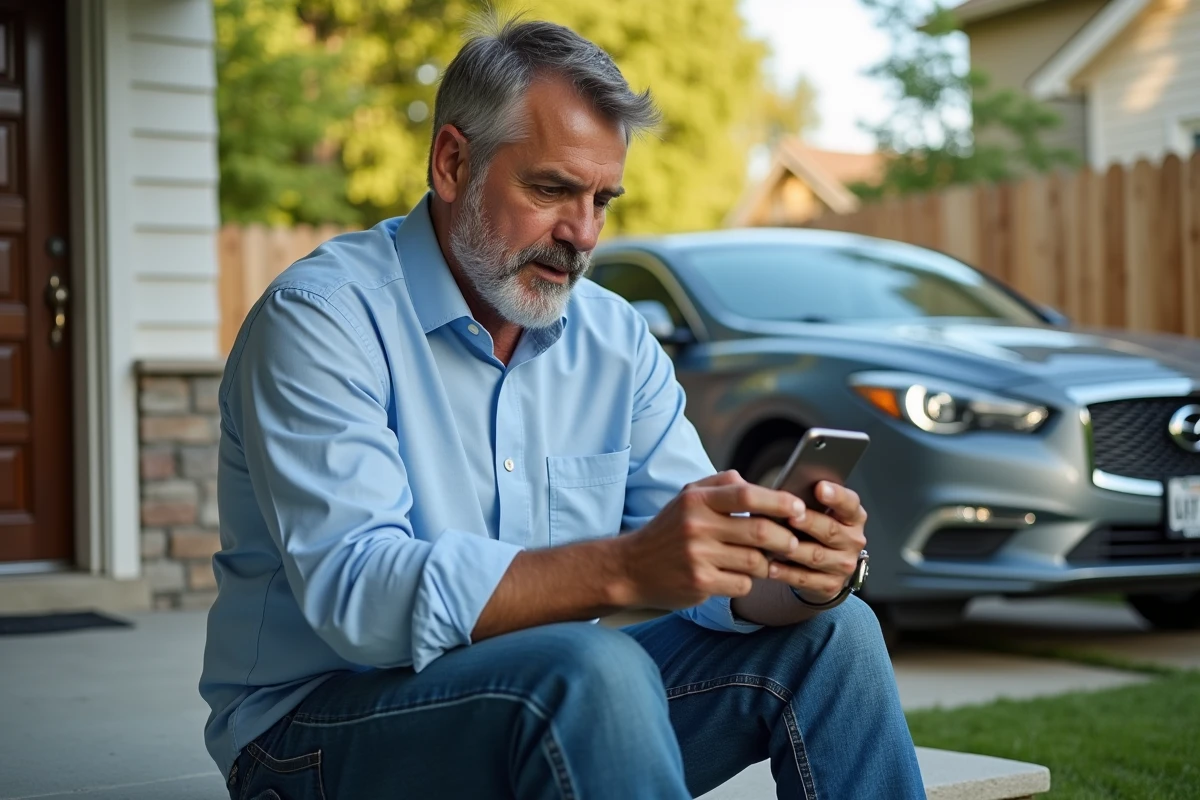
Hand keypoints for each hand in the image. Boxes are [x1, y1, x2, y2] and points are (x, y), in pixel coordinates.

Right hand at [614, 471, 809, 609]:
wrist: (630, 567)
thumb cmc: (668, 530)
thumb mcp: (687, 498)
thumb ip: (720, 484)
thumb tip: (756, 483)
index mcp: (696, 500)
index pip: (746, 495)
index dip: (778, 501)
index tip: (799, 508)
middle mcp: (696, 526)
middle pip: (758, 531)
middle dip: (784, 538)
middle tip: (792, 542)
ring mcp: (697, 556)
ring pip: (755, 561)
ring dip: (766, 564)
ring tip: (760, 561)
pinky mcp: (699, 583)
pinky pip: (742, 584)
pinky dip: (746, 582)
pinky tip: (735, 577)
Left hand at [768, 481, 867, 603]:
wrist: (820, 566)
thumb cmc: (810, 528)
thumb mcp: (813, 510)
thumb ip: (802, 498)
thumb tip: (776, 488)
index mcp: (851, 516)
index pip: (849, 503)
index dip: (836, 495)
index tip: (818, 487)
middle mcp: (852, 540)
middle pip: (830, 530)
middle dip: (809, 522)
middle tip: (791, 516)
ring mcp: (842, 564)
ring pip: (816, 556)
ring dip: (792, 549)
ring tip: (772, 541)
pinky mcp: (829, 585)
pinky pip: (805, 579)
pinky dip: (786, 572)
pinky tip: (769, 566)